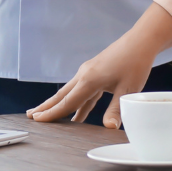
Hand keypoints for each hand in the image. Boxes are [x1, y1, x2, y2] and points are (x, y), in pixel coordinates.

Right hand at [28, 4, 171, 127]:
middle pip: (62, 95)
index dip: (52, 114)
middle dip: (46, 107)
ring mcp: (88, 72)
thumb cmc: (135, 64)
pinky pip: (81, 90)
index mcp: (89, 80)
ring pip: (70, 92)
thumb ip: (116, 110)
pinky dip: (76, 102)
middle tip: (31, 116)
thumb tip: (110, 128)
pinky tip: (77, 113)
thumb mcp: (128, 90)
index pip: (67, 102)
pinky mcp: (94, 71)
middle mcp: (84, 75)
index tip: (37, 120)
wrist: (140, 42)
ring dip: (59, 104)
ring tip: (47, 114)